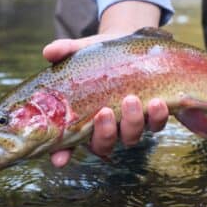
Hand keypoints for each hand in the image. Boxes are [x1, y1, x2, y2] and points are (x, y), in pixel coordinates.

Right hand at [42, 0, 169, 166]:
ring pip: (130, 138)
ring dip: (132, 123)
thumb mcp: (81, 51)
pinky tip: (158, 102)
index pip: (67, 144)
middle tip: (105, 112)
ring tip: (132, 100)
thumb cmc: (99, 57)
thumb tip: (48, 51)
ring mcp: (128, 124)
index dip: (62, 154)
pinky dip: (158, 117)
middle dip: (105, 133)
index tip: (59, 159)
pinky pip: (156, 125)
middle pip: (103, 144)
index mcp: (82, 118)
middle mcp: (105, 127)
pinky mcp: (151, 116)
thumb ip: (65, 51)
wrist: (130, 48)